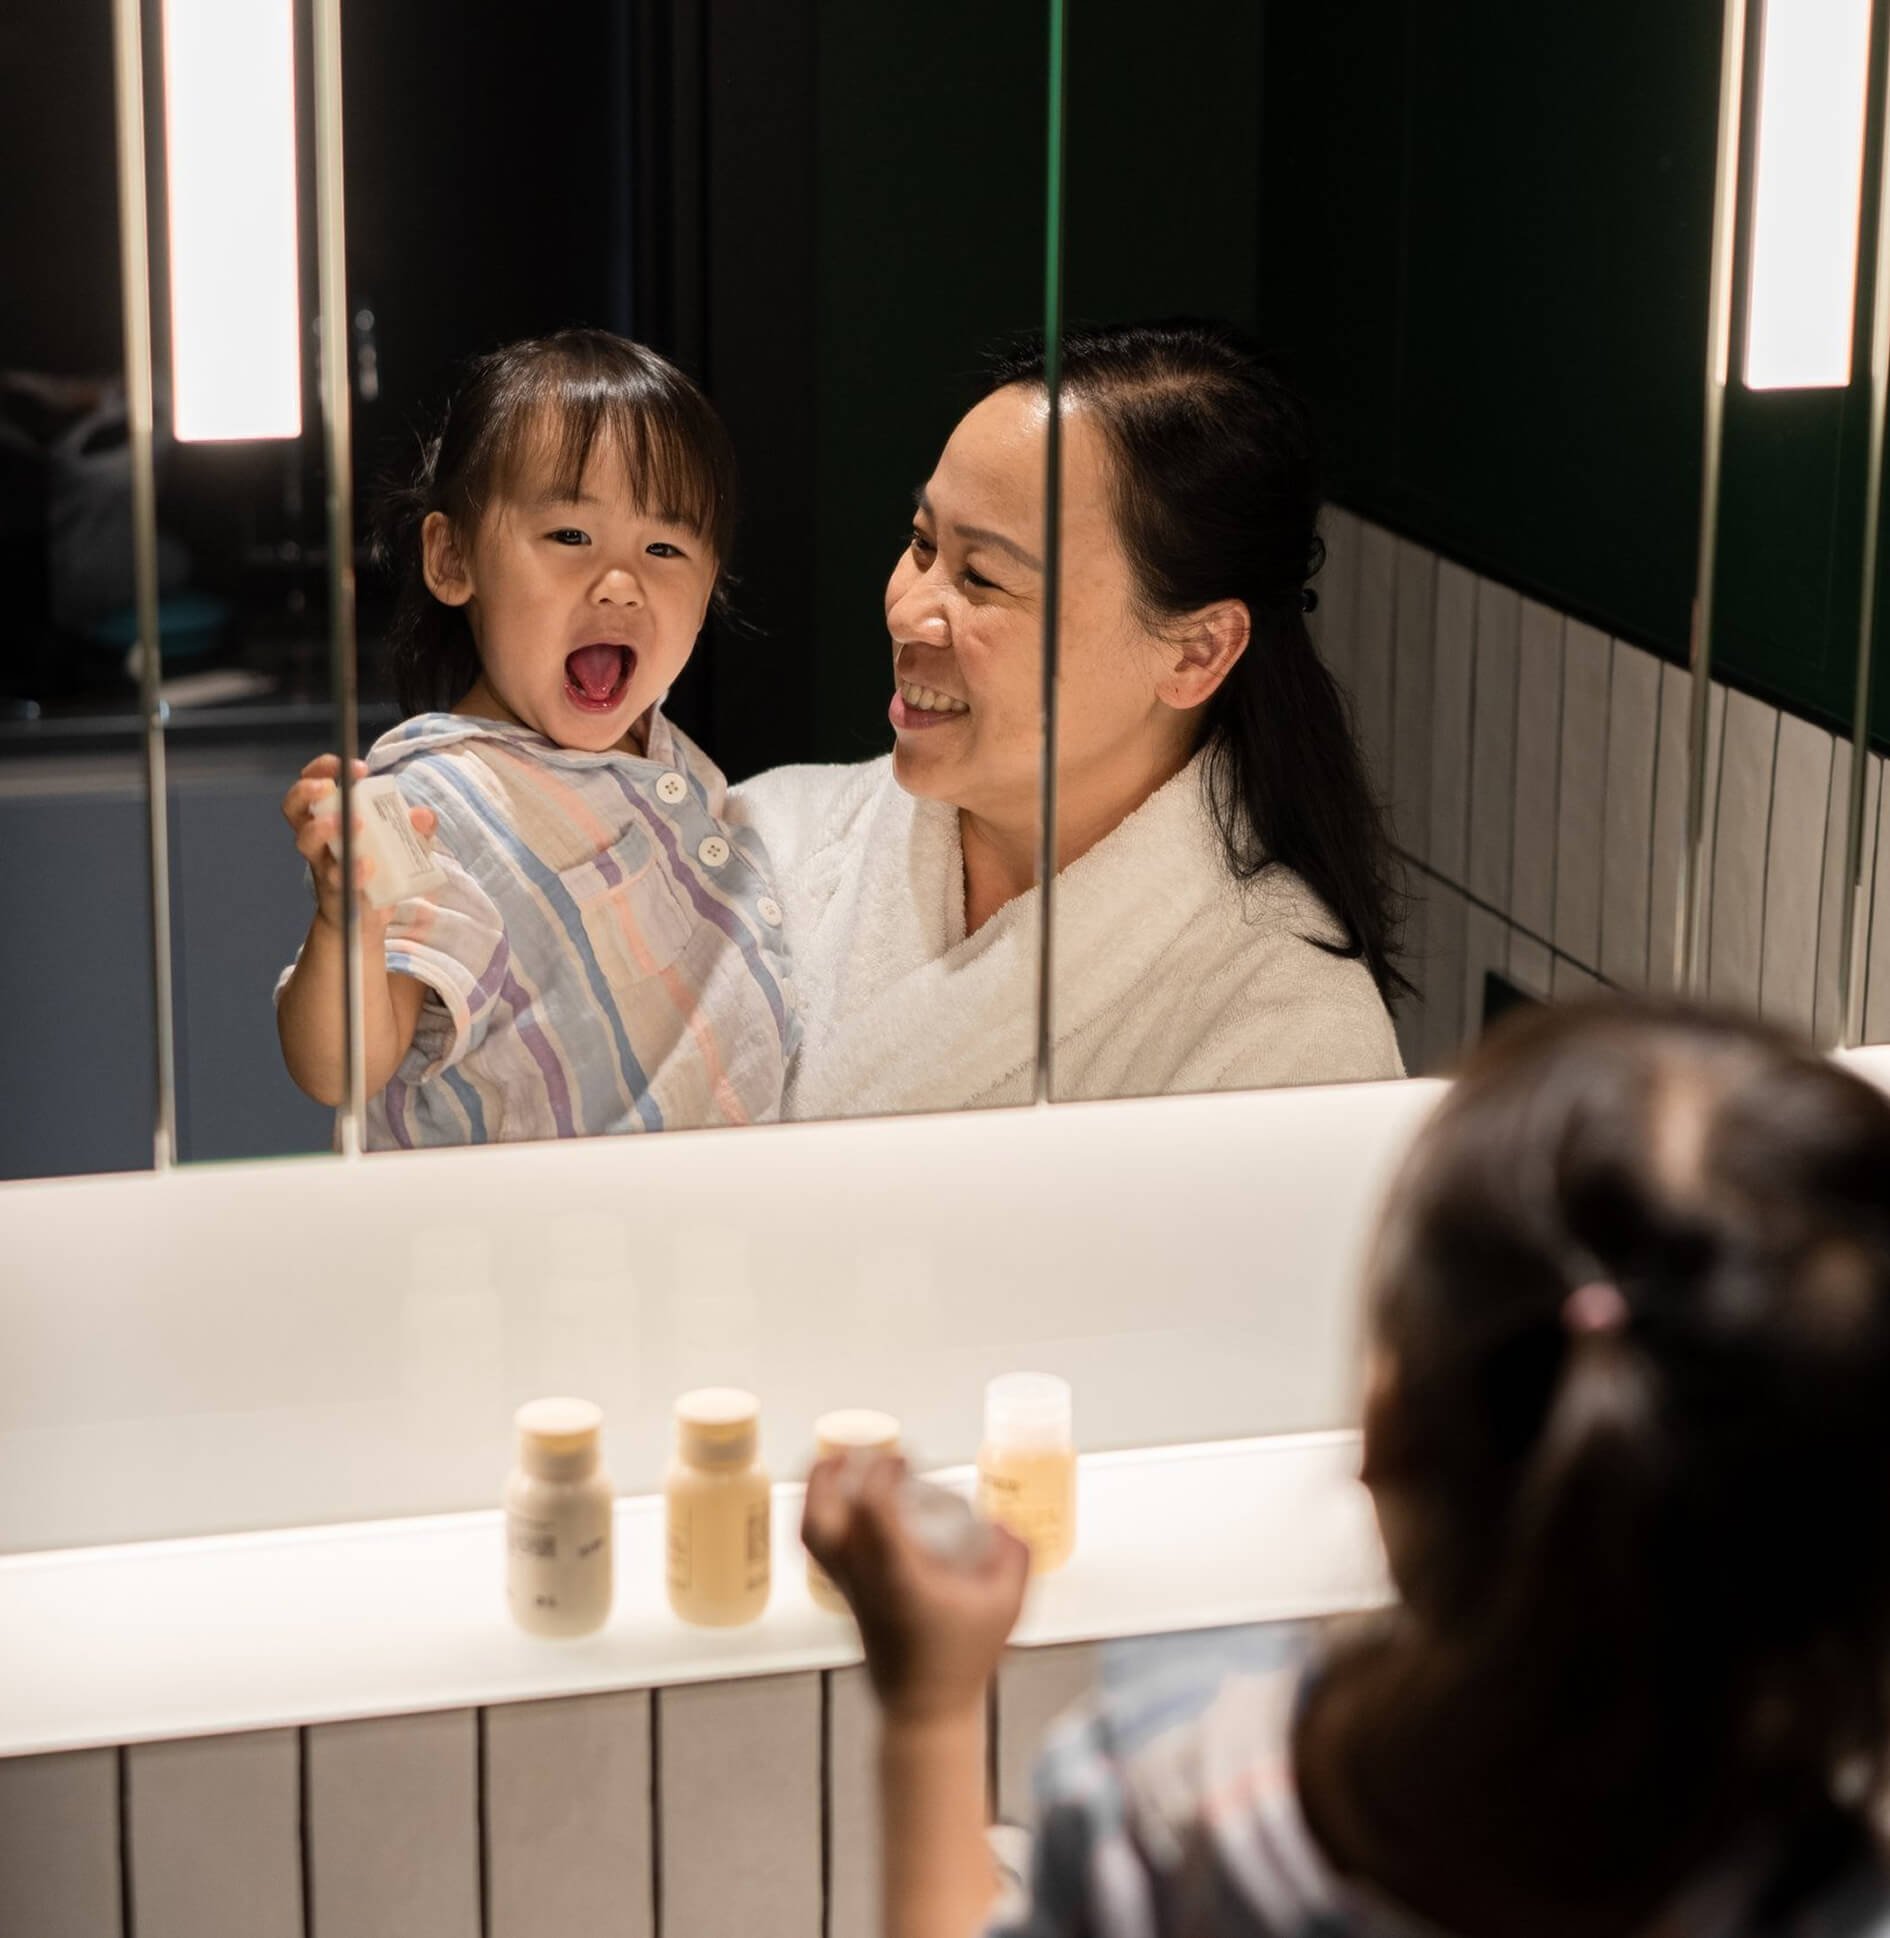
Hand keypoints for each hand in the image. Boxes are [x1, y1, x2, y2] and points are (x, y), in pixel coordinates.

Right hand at [281, 755, 435, 933]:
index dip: (324, 768)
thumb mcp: (407, 843)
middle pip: (293, 807)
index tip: (356, 766)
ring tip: (351, 821)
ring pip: (306, 842)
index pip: (314, 782)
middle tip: (328, 786)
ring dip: (323, 828)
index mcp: (330, 816)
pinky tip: (368, 865)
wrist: (368, 915)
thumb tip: (422, 816)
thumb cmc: (382, 867)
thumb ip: (417, 828)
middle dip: (306, 791)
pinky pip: (335, 878)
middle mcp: (318, 838)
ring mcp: (323, 863)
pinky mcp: (335, 890)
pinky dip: (352, 870)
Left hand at [803, 1453, 1029, 1724]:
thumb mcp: (1007, 1606)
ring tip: (839, 1468)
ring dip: (819, 1494)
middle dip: (829, 1477)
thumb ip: (1016, 1556)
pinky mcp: (845, 1600)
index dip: (880, 1476)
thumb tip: (1002, 1523)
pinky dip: (825, 1517)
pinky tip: (847, 1505)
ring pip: (813, 1536)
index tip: (902, 1462)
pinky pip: (821, 1550)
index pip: (873, 1513)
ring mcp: (849, 1592)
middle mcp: (866, 1580)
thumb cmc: (965, 1660)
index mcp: (901, 1576)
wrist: (926, 1711)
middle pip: (824, 1521)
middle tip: (852, 1452)